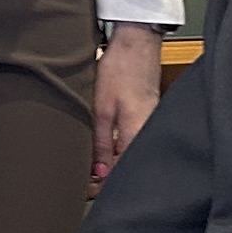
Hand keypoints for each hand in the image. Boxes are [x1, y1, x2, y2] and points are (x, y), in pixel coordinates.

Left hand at [95, 22, 163, 175]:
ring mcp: (149, 126)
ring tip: (88, 164)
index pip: (121, 174)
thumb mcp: (102, 109)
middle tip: (82, 179)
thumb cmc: (120, 70)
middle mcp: (147, 134)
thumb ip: (100, 144)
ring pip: (128, 156)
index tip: (83, 188)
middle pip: (126, 168)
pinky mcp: (146, 117)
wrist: (136, 43)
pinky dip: (116, 149)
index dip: (101, 186)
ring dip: (109, 164)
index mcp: (137, 136)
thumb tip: (98, 174)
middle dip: (104, 178)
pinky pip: (131, 142)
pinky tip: (102, 147)